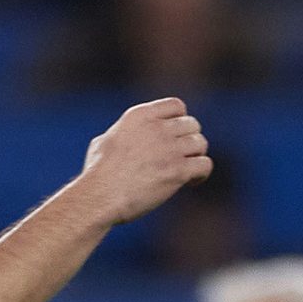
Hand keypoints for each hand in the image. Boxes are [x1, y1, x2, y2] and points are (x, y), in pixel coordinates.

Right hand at [77, 97, 212, 224]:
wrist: (100, 195)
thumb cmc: (97, 174)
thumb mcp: (104, 140)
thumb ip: (123, 134)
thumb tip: (123, 137)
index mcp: (140, 116)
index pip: (176, 105)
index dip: (180, 119)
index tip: (175, 135)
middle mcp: (157, 128)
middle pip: (192, 124)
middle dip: (189, 140)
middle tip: (182, 156)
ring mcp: (169, 148)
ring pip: (200, 144)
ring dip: (196, 156)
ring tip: (186, 170)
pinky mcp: (178, 170)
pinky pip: (205, 165)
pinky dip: (201, 173)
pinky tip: (190, 182)